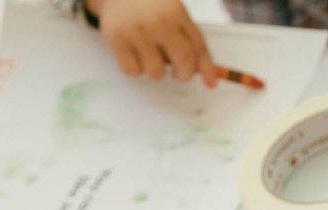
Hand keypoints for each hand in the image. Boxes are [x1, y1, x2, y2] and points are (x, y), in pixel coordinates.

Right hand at [86, 0, 217, 87]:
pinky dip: (135, 69)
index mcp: (177, 13)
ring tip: (149, 55)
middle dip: (184, 75)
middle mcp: (159, 22)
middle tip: (178, 75)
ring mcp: (137, 31)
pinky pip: (132, 71)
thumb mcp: (173, 13)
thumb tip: (205, 75)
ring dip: (156, 72)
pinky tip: (133, 54)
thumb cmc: (149, 6)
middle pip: (184, 61)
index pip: (198, 46)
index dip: (207, 68)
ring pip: (156, 72)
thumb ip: (187, 38)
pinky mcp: (116, 39)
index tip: (211, 84)